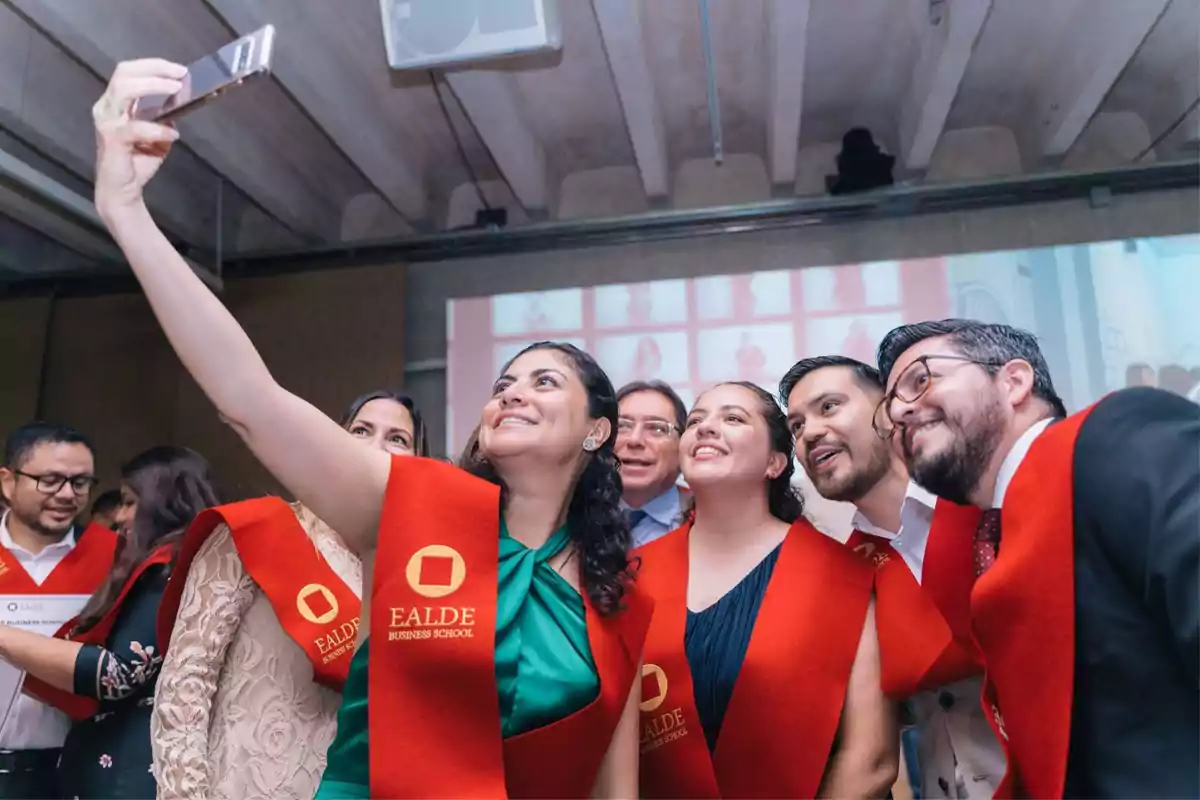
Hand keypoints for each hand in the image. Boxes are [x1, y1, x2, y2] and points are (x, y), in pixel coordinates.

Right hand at [93, 59, 185, 217]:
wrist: (122, 191)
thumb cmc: (137, 161)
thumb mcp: (158, 135)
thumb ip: (164, 118)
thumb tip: (181, 103)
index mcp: (117, 103)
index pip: (129, 72)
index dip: (154, 66)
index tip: (180, 69)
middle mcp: (107, 107)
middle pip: (124, 73)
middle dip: (154, 69)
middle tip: (180, 75)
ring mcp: (107, 121)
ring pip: (124, 90)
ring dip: (153, 86)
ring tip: (176, 90)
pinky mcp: (111, 139)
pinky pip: (135, 127)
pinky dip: (156, 129)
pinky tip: (172, 134)